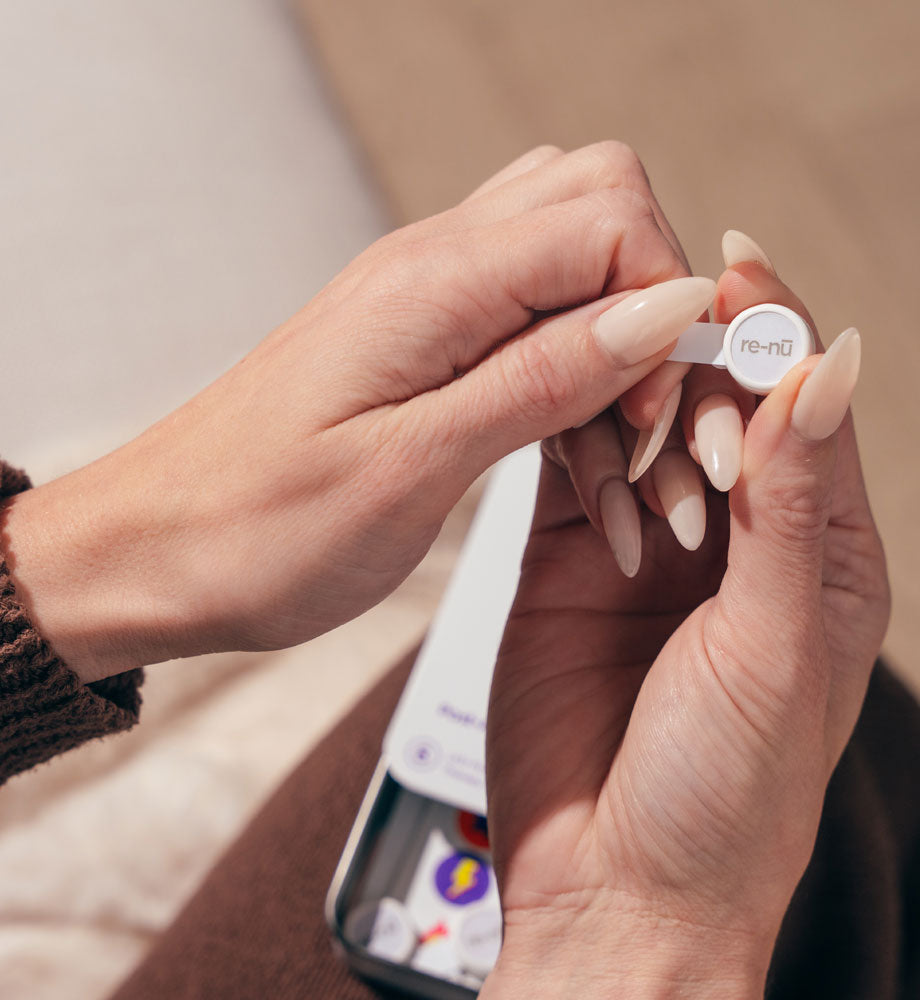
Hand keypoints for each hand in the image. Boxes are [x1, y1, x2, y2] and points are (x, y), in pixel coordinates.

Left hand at [0, 143, 714, 681]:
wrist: (148, 549)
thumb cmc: (254, 529)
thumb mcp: (412, 469)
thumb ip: (542, 378)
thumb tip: (662, 308)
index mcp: (430, 283)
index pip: (613, 217)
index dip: (662, 309)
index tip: (646, 416)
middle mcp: (429, 263)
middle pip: (599, 202)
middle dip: (651, 301)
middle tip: (634, 417)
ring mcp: (421, 295)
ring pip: (566, 250)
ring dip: (611, 330)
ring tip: (599, 436)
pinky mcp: (413, 337)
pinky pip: (520, 305)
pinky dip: (565, 355)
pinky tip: (554, 430)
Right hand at [481, 260, 889, 997]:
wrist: (611, 885)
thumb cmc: (720, 796)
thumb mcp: (775, 646)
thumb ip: (793, 509)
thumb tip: (826, 368)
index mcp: (816, 555)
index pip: (801, 410)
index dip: (772, 331)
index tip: (733, 262)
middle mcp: (731, 539)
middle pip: (716, 402)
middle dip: (689, 355)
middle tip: (649, 312)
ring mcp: (640, 544)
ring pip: (633, 423)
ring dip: (618, 389)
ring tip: (596, 357)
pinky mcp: (564, 559)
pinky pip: (563, 468)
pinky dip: (559, 431)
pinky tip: (549, 401)